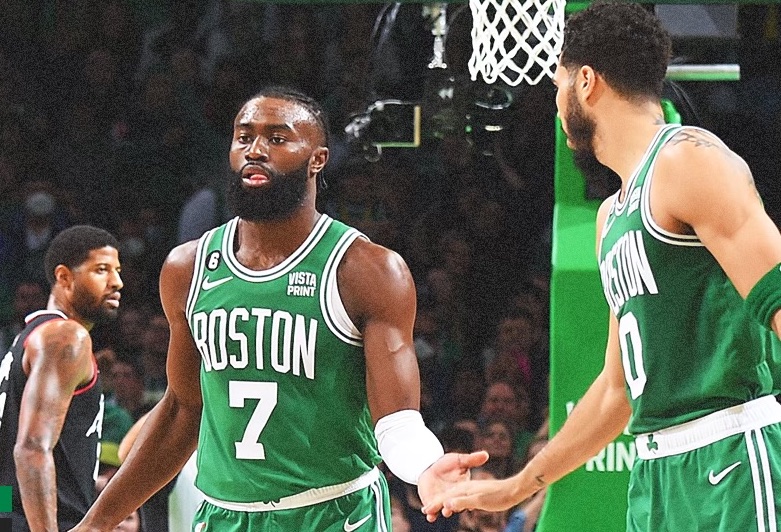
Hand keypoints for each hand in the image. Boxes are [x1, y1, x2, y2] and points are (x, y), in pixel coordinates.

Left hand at [416, 451, 488, 520]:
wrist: (430, 467)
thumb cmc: (447, 464)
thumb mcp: (459, 460)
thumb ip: (471, 459)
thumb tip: (485, 454)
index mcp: (463, 489)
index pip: (468, 496)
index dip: (470, 500)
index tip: (472, 504)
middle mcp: (454, 497)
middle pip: (457, 504)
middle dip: (457, 507)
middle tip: (457, 508)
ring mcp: (443, 502)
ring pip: (445, 509)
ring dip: (445, 511)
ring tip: (445, 512)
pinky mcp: (432, 503)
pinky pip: (432, 512)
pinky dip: (431, 515)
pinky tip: (429, 515)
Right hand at [421, 474, 535, 522]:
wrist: (514, 489)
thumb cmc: (498, 496)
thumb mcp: (480, 501)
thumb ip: (462, 502)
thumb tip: (446, 504)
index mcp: (463, 489)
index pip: (445, 498)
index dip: (435, 504)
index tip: (425, 510)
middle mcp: (465, 488)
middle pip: (447, 496)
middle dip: (436, 502)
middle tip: (426, 510)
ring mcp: (471, 490)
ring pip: (453, 497)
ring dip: (444, 503)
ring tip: (437, 509)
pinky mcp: (477, 494)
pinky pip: (461, 499)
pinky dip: (455, 503)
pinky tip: (457, 506)